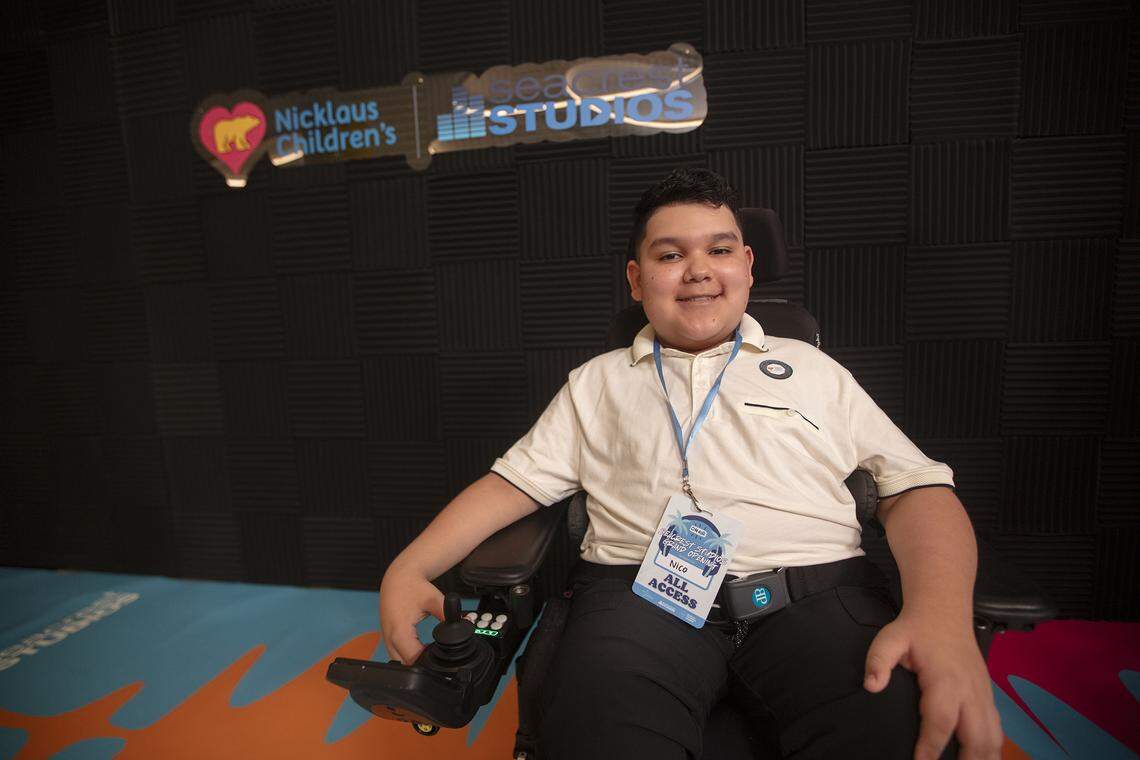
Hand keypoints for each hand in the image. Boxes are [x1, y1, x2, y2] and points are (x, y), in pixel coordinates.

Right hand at [379, 563, 444, 665]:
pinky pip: (396, 654)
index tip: (440, 656)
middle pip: (406, 664)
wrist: (397, 578)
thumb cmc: (413, 587)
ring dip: (414, 661)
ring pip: (399, 662)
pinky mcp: (387, 638)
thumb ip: (448, 614)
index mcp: (399, 631)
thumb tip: (464, 624)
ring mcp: (386, 639)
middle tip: (437, 656)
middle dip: (422, 664)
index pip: (414, 659)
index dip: (429, 661)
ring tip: (429, 653)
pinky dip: (408, 655)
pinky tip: (420, 649)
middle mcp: (390, 638)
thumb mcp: (434, 599)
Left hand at [863, 612, 1002, 759]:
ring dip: (985, 757)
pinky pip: (997, 728)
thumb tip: (871, 686)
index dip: (931, 746)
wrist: (944, 611)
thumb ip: (878, 661)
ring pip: (994, 736)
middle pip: (977, 737)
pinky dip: (992, 747)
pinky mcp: (988, 695)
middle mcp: (970, 691)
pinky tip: (982, 758)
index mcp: (945, 680)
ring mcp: (983, 694)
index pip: (940, 721)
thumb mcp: (889, 638)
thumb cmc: (915, 629)